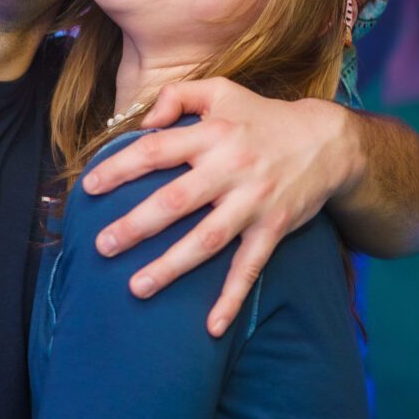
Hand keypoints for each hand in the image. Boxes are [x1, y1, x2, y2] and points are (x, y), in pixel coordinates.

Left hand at [80, 78, 355, 335]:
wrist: (328, 141)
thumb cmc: (263, 117)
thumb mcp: (222, 91)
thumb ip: (178, 96)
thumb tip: (143, 120)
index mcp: (212, 134)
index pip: (156, 150)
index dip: (120, 169)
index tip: (89, 188)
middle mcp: (231, 169)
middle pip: (175, 201)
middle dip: (136, 226)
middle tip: (101, 246)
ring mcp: (253, 202)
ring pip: (207, 240)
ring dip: (171, 267)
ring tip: (136, 288)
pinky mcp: (274, 228)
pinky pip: (250, 268)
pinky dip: (232, 299)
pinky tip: (211, 327)